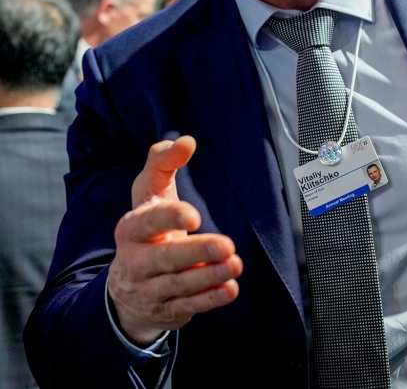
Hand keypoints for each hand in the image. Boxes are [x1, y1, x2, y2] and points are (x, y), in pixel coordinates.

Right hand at [107, 136, 242, 345]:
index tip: (194, 216)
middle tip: (227, 245)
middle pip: (164, 259)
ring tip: (234, 265)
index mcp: (130, 229)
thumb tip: (186, 141)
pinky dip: (209, 300)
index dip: (168, 218)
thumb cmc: (148, 228)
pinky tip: (230, 290)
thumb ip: (163, 162)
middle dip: (196, 252)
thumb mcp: (150, 193)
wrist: (128, 286)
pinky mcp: (166, 309)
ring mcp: (149, 289)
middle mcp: (135, 261)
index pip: (147, 222)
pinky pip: (188, 306)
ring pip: (178, 285)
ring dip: (208, 276)